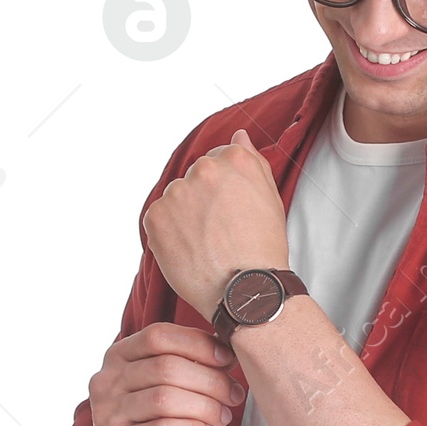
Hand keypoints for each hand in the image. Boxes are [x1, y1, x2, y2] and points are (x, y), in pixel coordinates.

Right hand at [87, 322, 245, 425]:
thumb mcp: (171, 391)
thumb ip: (192, 370)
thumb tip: (229, 355)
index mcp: (118, 357)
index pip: (158, 335)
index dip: (198, 343)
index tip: (226, 358)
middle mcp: (107, 382)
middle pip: (166, 367)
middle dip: (210, 380)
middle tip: (233, 394)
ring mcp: (108, 414)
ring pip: (165, 399)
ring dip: (205, 406)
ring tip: (222, 415)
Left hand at [142, 129, 288, 321]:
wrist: (246, 291)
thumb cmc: (263, 249)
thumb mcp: (270, 198)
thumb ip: (253, 161)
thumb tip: (238, 135)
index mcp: (235, 159)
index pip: (220, 159)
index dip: (226, 189)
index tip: (231, 211)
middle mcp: (204, 169)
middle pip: (196, 178)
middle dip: (204, 200)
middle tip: (220, 232)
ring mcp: (177, 192)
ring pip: (177, 198)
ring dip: (185, 215)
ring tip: (206, 244)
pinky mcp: (155, 216)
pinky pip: (159, 218)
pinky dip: (169, 233)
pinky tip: (190, 251)